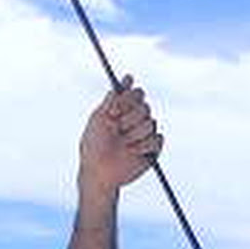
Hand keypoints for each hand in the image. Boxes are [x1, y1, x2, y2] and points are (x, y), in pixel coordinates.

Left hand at [80, 75, 161, 192]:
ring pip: (151, 124)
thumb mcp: (99, 119)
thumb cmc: (93, 146)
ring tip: (122, 145)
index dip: (128, 100)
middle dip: (128, 120)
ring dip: (133, 135)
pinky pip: (157, 139)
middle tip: (116, 130)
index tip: (114, 111)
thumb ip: (113, 99)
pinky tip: (131, 153)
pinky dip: (142, 146)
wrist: (97, 171)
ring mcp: (145, 134)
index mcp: (124, 110)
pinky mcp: (153, 148)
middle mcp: (136, 119)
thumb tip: (127, 77)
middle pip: (145, 107)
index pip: (137, 94)